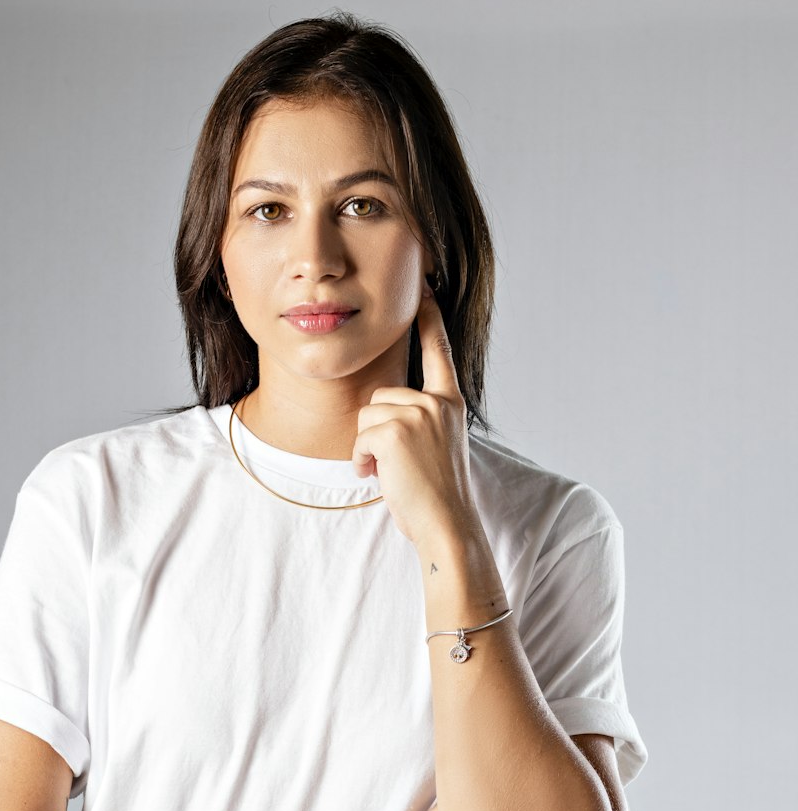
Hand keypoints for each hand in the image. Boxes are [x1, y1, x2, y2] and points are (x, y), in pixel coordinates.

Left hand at [350, 285, 474, 547]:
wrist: (447, 525)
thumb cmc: (438, 495)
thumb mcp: (438, 446)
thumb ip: (421, 420)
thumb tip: (383, 414)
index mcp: (451, 402)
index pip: (438, 350)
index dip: (429, 318)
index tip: (424, 286)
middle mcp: (438, 402)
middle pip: (381, 396)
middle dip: (377, 431)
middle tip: (398, 463)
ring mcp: (418, 414)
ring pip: (367, 416)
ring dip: (368, 447)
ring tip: (393, 471)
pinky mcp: (395, 431)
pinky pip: (359, 438)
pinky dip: (362, 461)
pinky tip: (382, 477)